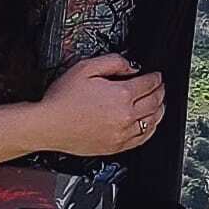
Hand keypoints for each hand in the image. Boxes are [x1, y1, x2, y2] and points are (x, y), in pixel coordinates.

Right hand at [36, 53, 168, 157]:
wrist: (48, 125)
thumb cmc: (62, 99)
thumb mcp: (85, 68)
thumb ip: (113, 62)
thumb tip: (130, 66)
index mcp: (120, 94)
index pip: (149, 84)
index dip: (156, 77)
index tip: (156, 75)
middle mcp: (125, 115)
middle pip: (155, 102)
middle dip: (160, 91)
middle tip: (160, 86)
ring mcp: (122, 133)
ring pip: (153, 121)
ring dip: (160, 109)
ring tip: (160, 103)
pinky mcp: (116, 146)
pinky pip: (143, 138)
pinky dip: (151, 128)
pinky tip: (150, 124)